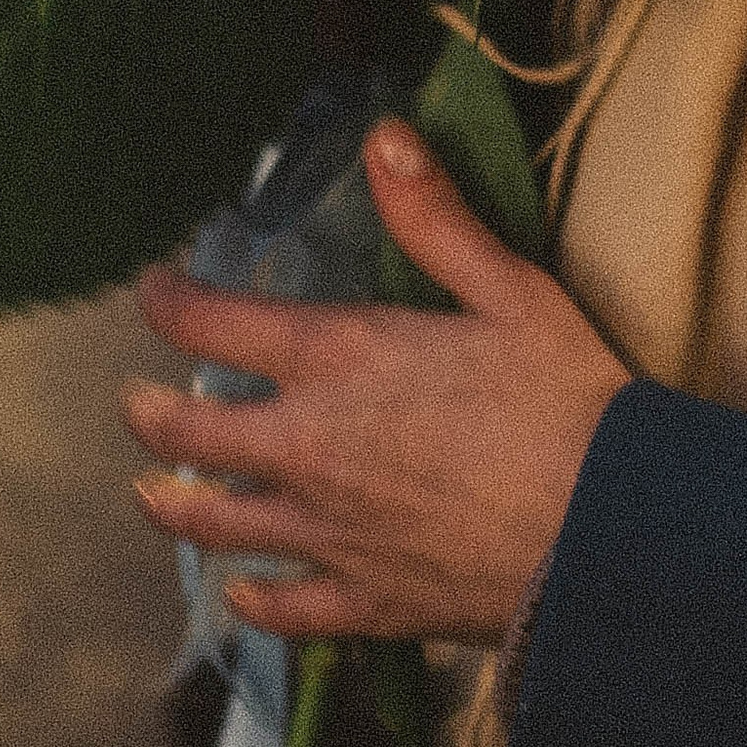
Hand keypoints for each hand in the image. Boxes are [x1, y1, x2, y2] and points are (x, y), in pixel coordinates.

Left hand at [122, 122, 631, 646]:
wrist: (609, 529)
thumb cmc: (570, 400)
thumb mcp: (512, 288)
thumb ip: (436, 218)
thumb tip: (382, 138)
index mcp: (341, 360)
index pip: (214, 325)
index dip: (169, 303)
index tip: (155, 292)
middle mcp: (309, 447)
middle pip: (186, 435)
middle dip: (149, 413)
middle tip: (138, 402)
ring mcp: (327, 532)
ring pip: (213, 525)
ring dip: (173, 506)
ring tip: (156, 494)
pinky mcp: (362, 600)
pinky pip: (280, 609)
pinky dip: (251, 602)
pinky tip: (242, 596)